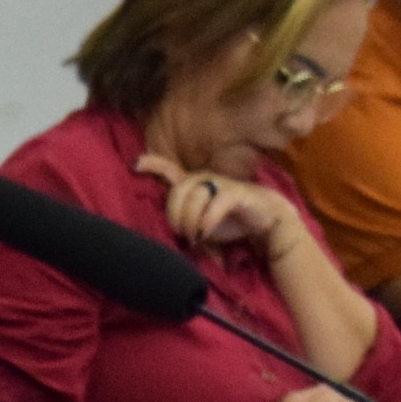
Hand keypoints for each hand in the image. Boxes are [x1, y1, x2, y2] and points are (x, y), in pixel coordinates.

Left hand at [137, 154, 295, 255]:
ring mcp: (220, 184)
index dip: (153, 164)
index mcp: (192, 185)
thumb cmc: (229, 221)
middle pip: (177, 189)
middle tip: (180, 232)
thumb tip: (160, 238)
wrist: (266, 221)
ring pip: (194, 195)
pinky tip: (203, 233)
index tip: (135, 163)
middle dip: (173, 213)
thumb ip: (182, 224)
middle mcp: (204, 180)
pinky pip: (216, 202)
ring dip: (189, 219)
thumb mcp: (199, 225)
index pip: (169, 170)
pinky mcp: (237, 193)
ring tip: (193, 236)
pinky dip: (207, 220)